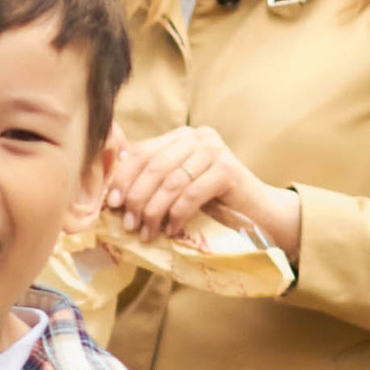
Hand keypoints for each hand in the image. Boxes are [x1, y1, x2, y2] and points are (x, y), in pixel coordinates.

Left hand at [105, 124, 301, 263]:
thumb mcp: (178, 188)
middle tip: (128, 225)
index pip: (142, 152)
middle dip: (136, 198)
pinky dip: (176, 215)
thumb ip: (152, 181)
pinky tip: (172, 230)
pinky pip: (191, 194)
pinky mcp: (228, 169)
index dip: (123, 178)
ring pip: (170, 182)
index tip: (111, 204)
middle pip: (154, 167)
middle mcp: (198, 136)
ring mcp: (215, 150)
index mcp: (181, 136)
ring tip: (147, 233)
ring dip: (154, 211)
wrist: (258, 214)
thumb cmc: (213, 203)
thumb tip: (111, 192)